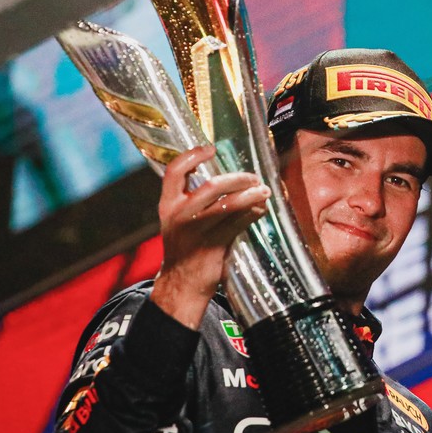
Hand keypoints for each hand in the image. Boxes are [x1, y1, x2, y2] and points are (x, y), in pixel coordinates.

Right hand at [151, 145, 270, 328]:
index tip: (211, 149)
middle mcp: (179, 215)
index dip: (192, 156)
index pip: (174, 172)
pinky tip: (261, 209)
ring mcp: (196, 231)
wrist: (181, 283)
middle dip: (238, 179)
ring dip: (252, 195)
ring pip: (230, 204)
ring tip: (264, 192)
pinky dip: (254, 213)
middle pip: (212, 186)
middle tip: (253, 178)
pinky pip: (239, 223)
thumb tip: (229, 177)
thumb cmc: (185, 245)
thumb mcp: (179, 219)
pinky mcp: (213, 245)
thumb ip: (195, 198)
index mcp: (167, 205)